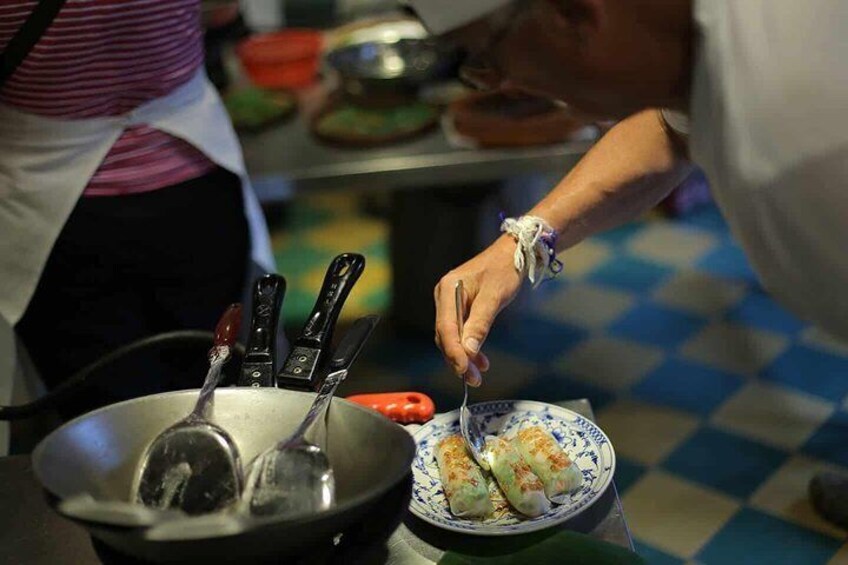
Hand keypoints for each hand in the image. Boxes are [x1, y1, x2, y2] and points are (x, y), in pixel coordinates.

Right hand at [434, 236, 522, 385]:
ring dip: (464, 356)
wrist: (514, 253)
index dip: (454, 352)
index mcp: (448, 289)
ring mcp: (450, 302)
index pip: (445, 328)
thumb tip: (469, 352)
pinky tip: (481, 360)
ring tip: (477, 375)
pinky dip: (469, 347)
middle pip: (445, 335)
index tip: (464, 370)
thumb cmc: (505, 270)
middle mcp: (444, 296)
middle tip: (473, 380)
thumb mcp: (495, 297)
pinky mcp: (459, 307)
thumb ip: (480, 324)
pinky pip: (460, 332)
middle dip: (458, 359)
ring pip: (451, 337)